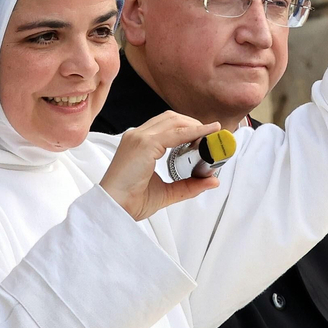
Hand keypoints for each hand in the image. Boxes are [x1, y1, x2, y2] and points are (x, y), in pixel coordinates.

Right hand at [100, 112, 221, 220]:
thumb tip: (212, 181)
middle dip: (194, 123)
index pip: (167, 126)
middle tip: (213, 135)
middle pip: (172, 118)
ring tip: (212, 134)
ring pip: (174, 121)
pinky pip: (174, 133)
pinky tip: (205, 134)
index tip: (207, 133)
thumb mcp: (167, 192)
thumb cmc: (131, 201)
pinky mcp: (143, 144)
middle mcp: (138, 136)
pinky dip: (193, 132)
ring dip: (196, 125)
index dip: (189, 126)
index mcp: (139, 143)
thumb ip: (189, 186)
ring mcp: (139, 138)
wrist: (114, 209)